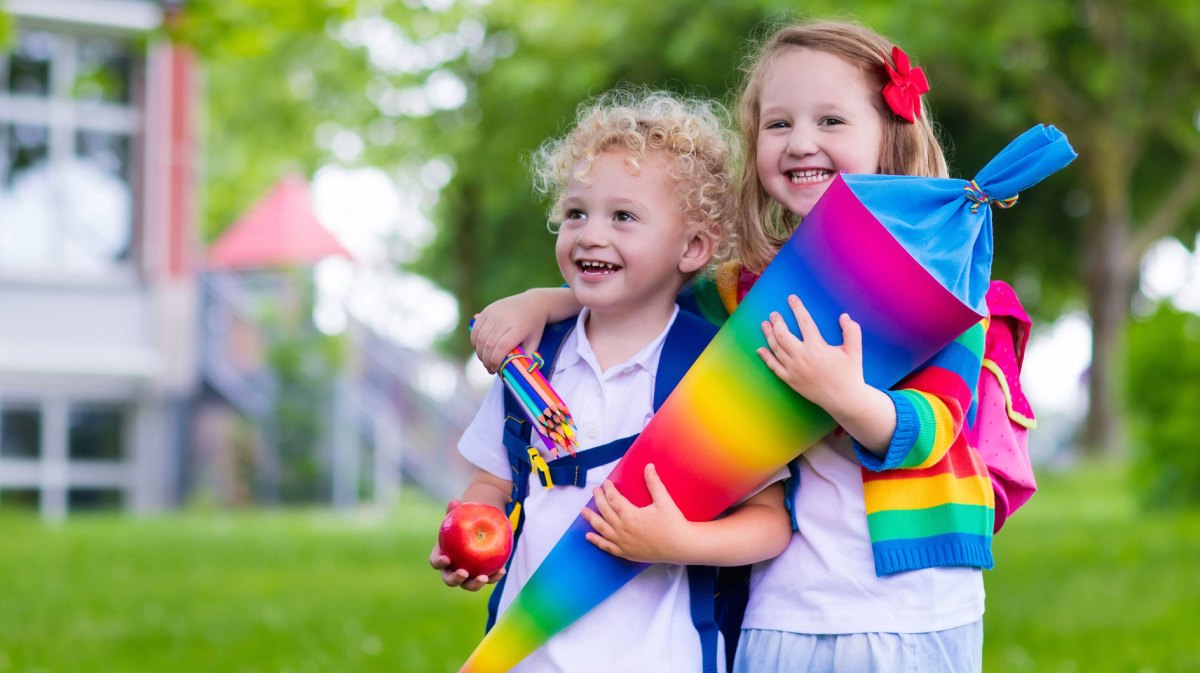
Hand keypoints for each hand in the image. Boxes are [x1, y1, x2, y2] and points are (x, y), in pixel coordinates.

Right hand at [429, 499, 506, 590]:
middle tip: (464, 573)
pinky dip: (494, 576)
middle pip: (450, 580)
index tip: (446, 559)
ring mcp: (467, 575)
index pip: (436, 562)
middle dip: (455, 579)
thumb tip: (454, 502)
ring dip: (475, 584)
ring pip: (468, 585)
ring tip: (484, 577)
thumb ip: (455, 510)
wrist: (477, 528)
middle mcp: (452, 569)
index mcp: (442, 556)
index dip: (439, 562)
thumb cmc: (464, 522)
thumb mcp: (459, 514)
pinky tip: (502, 570)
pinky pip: (487, 579)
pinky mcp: (481, 575)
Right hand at [470, 292, 548, 372]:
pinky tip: (479, 348)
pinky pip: (476, 328)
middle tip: (489, 368)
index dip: (495, 361)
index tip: (495, 370)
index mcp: (518, 328)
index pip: (502, 348)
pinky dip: (474, 340)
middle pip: (489, 344)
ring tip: (484, 360)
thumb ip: (525, 357)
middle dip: (486, 360)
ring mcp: (495, 314)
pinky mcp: (488, 310)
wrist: (533, 303)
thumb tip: (515, 372)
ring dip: (479, 352)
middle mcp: (505, 320)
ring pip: (480, 338)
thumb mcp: (535, 342)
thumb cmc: (534, 326)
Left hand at [582, 464, 694, 563]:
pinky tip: (589, 536)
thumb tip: (648, 466)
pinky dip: (597, 541)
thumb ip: (653, 483)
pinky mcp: (625, 552)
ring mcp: (622, 542)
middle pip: (605, 511)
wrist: (681, 546)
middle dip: (598, 499)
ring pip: (602, 529)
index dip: (608, 490)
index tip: (605, 483)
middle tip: (595, 491)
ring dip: (592, 519)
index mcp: (630, 514)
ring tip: (584, 511)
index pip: (613, 499)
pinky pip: (607, 547)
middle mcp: (622, 529)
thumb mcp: (664, 500)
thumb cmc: (673, 523)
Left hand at [757, 295, 866, 415]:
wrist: (844, 399)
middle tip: (774, 314)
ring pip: (776, 348)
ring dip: (769, 335)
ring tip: (765, 325)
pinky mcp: (790, 380)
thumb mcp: (855, 350)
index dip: (797, 308)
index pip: (804, 321)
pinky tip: (760, 349)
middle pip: (783, 334)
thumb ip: (851, 331)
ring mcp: (793, 369)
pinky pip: (774, 366)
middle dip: (776, 321)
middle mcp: (802, 357)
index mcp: (816, 347)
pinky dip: (765, 357)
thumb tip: (843, 316)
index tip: (791, 298)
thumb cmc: (850, 373)